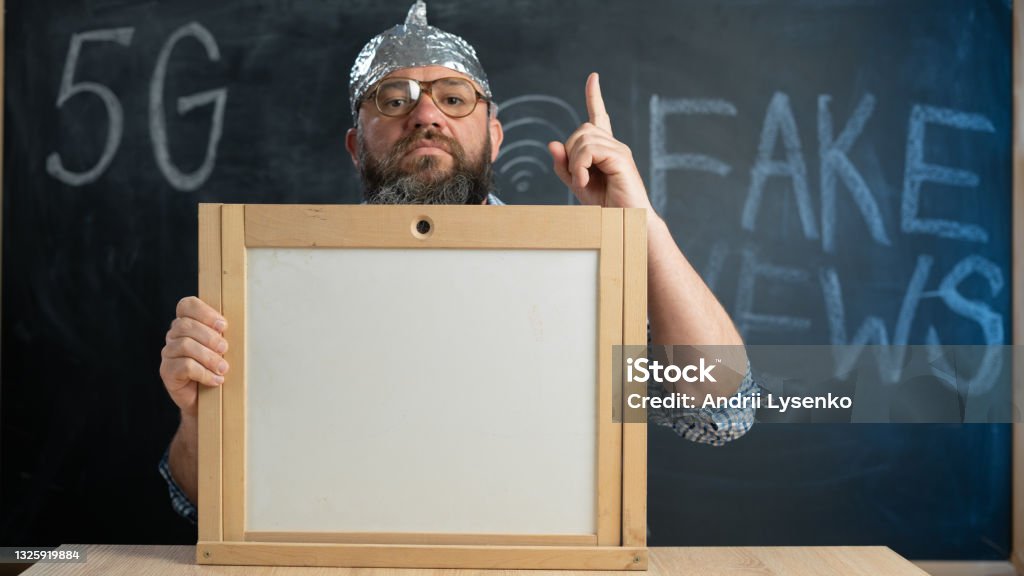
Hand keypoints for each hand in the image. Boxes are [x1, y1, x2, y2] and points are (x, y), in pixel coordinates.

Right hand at [159, 296, 228, 417]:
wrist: (207, 401)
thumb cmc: (217, 368)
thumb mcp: (222, 348)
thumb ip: (222, 335)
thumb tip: (230, 328)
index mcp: (187, 323)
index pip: (187, 305)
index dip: (205, 312)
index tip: (223, 326)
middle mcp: (174, 336)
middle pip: (186, 325)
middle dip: (210, 337)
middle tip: (225, 349)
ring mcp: (168, 353)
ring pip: (185, 345)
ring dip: (209, 357)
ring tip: (223, 368)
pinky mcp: (167, 371)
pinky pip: (184, 366)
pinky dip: (204, 373)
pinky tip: (216, 380)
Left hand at [548, 72, 652, 210]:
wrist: (625, 223)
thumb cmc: (605, 207)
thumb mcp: (578, 185)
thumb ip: (564, 166)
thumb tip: (553, 143)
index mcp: (605, 149)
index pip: (599, 116)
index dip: (594, 97)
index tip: (593, 78)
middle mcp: (614, 145)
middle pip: (581, 130)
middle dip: (570, 154)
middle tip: (578, 179)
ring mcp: (619, 149)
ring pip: (583, 139)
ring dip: (575, 164)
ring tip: (582, 182)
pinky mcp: (621, 157)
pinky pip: (589, 150)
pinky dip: (580, 167)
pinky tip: (586, 182)